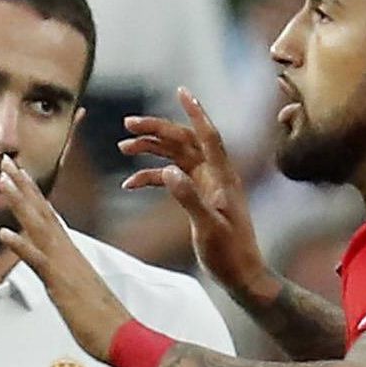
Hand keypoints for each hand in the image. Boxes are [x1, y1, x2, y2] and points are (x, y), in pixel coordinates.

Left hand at [0, 160, 132, 358]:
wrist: (124, 337)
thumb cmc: (104, 319)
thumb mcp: (79, 290)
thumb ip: (67, 275)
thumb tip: (56, 269)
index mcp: (71, 253)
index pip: (49, 216)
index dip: (32, 193)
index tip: (18, 174)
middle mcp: (67, 252)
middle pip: (42, 211)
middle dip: (23, 185)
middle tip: (6, 160)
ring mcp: (64, 265)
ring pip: (38, 226)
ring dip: (19, 202)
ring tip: (3, 179)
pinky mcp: (60, 283)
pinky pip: (37, 261)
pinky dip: (20, 245)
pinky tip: (4, 233)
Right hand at [121, 92, 273, 302]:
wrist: (242, 275)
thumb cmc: (230, 253)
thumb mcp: (209, 227)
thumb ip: (188, 199)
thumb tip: (168, 172)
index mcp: (222, 177)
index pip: (208, 136)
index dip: (195, 112)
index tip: (181, 91)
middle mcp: (215, 175)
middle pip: (184, 142)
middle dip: (157, 130)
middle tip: (128, 124)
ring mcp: (206, 186)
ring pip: (175, 157)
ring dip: (151, 151)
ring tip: (123, 148)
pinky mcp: (198, 198)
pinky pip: (171, 179)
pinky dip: (151, 178)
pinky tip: (130, 185)